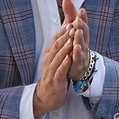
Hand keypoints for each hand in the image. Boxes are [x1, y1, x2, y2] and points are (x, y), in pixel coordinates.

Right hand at [31, 1, 86, 118]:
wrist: (46, 96)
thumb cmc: (53, 77)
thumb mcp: (56, 60)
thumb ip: (60, 48)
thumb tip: (65, 33)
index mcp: (49, 55)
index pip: (55, 40)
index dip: (62, 31)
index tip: (70, 22)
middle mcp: (49, 60)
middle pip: (56, 46)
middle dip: (65, 36)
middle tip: (72, 26)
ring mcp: (51, 70)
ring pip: (58, 57)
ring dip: (65, 48)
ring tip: (72, 39)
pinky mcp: (55, 80)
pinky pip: (60, 71)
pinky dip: (65, 64)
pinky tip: (70, 58)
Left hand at [63, 0, 91, 83]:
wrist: (78, 66)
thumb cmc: (74, 44)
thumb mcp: (71, 28)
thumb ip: (70, 14)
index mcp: (82, 32)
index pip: (83, 23)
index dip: (83, 17)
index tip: (81, 10)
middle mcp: (84, 41)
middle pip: (84, 32)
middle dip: (82, 26)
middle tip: (78, 19)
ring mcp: (82, 52)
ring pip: (82, 44)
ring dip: (80, 38)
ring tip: (77, 31)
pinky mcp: (78, 62)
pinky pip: (78, 57)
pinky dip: (78, 53)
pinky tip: (76, 47)